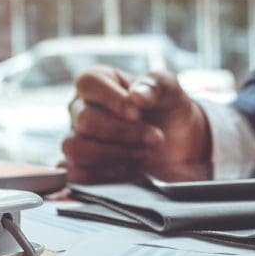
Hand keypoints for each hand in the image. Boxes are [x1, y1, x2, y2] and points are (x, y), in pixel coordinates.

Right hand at [61, 66, 210, 183]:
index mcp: (99, 81)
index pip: (88, 82)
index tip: (138, 113)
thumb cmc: (168, 110)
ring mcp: (77, 137)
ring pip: (76, 148)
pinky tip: (129, 169)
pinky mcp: (80, 165)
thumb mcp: (171, 91)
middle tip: (155, 137)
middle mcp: (81, 107)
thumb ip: (157, 85)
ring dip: (114, 154)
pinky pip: (76, 173)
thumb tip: (137, 96)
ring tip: (142, 153)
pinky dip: (105, 174)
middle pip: (85, 120)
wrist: (178, 145)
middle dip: (124, 133)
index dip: (112, 99)